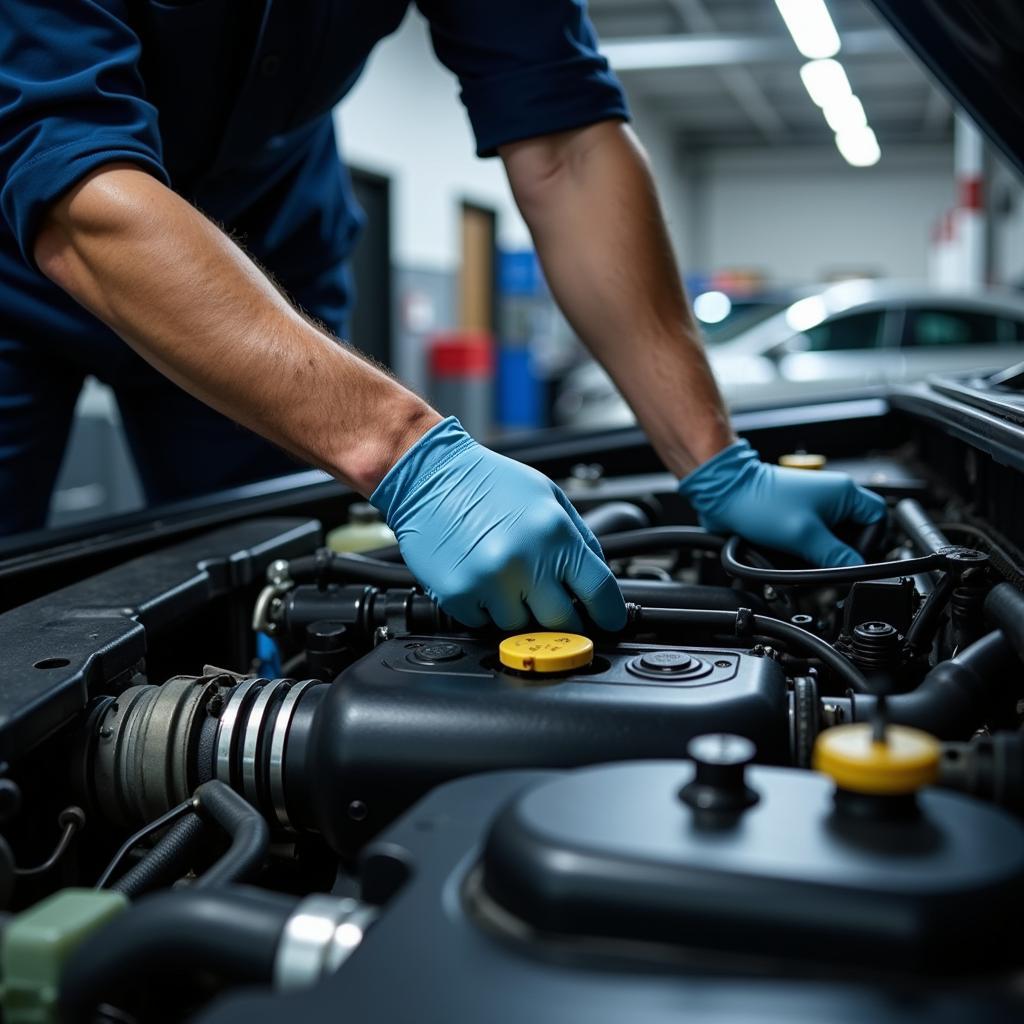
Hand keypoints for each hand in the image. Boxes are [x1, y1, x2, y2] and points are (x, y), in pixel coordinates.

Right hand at [370, 417, 625, 630]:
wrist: (429, 476)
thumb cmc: (488, 482)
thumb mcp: (549, 496)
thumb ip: (580, 538)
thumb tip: (598, 580)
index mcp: (555, 534)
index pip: (599, 592)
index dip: (608, 615)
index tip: (608, 622)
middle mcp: (525, 561)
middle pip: (563, 622)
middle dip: (563, 619)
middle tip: (553, 605)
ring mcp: (491, 582)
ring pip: (521, 628)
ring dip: (519, 612)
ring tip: (506, 579)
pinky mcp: (459, 596)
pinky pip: (484, 624)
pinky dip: (486, 610)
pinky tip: (481, 580)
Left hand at [678, 440, 885, 566]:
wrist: (726, 494)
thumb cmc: (760, 504)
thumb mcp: (805, 536)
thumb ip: (835, 557)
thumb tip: (856, 571)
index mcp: (844, 493)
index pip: (878, 519)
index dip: (871, 542)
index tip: (855, 559)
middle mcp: (831, 496)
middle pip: (855, 532)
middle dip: (842, 551)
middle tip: (828, 564)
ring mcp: (813, 505)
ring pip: (832, 538)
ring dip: (820, 553)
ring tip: (804, 560)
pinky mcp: (796, 516)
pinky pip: (811, 537)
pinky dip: (804, 550)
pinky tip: (791, 556)